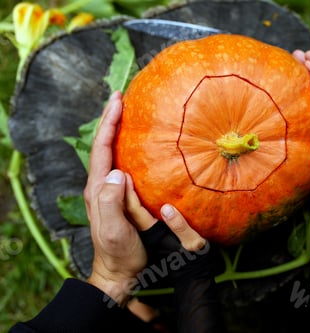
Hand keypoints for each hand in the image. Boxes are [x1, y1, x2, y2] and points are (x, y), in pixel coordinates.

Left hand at [84, 91, 154, 306]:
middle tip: (121, 97)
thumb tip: (118, 173)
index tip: (118, 101)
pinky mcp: (120, 196)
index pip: (101, 150)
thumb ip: (111, 203)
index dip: (108, 123)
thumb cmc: (120, 253)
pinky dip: (125, 148)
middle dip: (110, 120)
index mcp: (98, 190)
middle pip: (103, 146)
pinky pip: (120, 165)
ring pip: (111, 154)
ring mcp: (109, 191)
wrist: (119, 271)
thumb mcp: (113, 231)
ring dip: (116, 131)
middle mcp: (101, 186)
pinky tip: (136, 144)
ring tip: (127, 113)